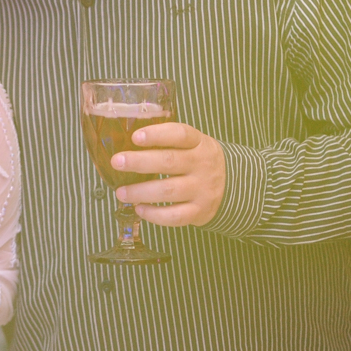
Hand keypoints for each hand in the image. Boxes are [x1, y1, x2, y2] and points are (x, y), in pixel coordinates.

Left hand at [111, 122, 226, 226]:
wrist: (234, 186)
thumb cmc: (198, 161)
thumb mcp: (192, 144)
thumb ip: (167, 141)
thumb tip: (124, 142)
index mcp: (199, 143)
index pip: (180, 134)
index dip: (157, 135)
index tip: (135, 137)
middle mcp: (202, 164)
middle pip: (169, 162)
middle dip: (139, 162)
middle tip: (116, 162)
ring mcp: (203, 189)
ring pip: (168, 190)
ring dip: (140, 192)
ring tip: (121, 192)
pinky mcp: (200, 211)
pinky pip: (175, 216)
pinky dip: (154, 215)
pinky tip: (139, 209)